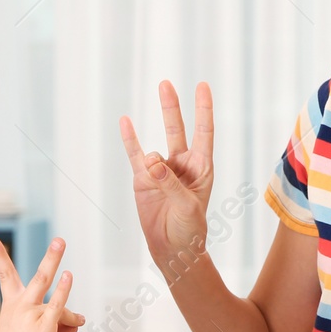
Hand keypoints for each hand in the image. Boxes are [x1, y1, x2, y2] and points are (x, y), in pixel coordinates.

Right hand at [0, 237, 81, 331]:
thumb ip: (57, 322)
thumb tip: (80, 320)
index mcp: (11, 306)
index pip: (6, 277)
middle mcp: (20, 305)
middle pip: (37, 276)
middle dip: (48, 257)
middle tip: (58, 240)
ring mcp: (32, 312)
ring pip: (49, 287)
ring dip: (53, 260)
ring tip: (59, 241)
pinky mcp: (45, 323)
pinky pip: (58, 303)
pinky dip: (64, 290)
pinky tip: (68, 276)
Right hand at [119, 80, 214, 264]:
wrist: (172, 248)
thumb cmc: (190, 228)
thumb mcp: (188, 206)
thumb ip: (171, 184)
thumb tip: (151, 162)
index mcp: (202, 167)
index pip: (204, 132)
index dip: (203, 109)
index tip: (202, 86)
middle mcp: (182, 164)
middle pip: (177, 129)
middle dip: (171, 107)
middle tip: (165, 84)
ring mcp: (161, 170)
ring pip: (154, 152)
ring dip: (153, 165)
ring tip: (154, 180)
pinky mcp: (143, 179)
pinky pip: (135, 155)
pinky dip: (130, 139)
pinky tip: (125, 122)